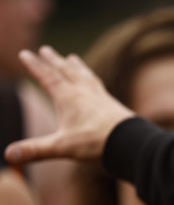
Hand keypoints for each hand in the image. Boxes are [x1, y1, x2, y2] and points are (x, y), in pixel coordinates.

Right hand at [4, 46, 133, 163]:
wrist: (130, 141)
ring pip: (85, 76)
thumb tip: (8, 155)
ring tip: (72, 58)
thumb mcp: (62, 147)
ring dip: (76, 67)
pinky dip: (94, 81)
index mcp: (69, 98)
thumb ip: (35, 150)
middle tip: (45, 49)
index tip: (25, 53)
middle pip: (66, 71)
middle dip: (54, 61)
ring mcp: (101, 97)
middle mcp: (85, 93)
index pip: (47, 77)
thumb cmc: (96, 142)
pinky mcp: (113, 105)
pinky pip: (100, 87)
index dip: (35, 66)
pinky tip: (96, 84)